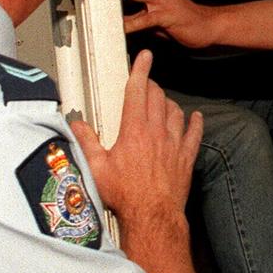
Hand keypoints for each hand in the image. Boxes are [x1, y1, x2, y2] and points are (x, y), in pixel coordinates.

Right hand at [70, 49, 202, 224]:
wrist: (152, 216)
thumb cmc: (124, 194)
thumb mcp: (96, 169)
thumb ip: (86, 143)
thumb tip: (76, 125)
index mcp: (134, 130)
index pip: (137, 91)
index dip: (140, 70)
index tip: (145, 56)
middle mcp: (157, 132)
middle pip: (157, 97)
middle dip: (151, 85)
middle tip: (145, 83)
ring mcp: (174, 144)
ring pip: (176, 111)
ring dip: (168, 102)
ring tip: (162, 101)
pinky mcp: (186, 157)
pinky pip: (195, 133)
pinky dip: (196, 122)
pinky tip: (196, 117)